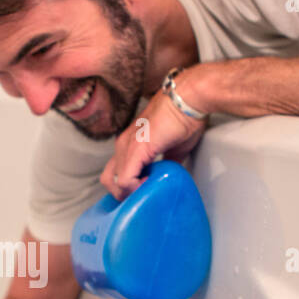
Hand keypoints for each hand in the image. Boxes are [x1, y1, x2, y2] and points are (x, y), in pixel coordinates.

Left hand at [102, 67, 209, 198]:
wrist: (189, 100)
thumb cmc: (184, 118)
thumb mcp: (174, 149)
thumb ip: (166, 164)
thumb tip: (167, 178)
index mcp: (129, 143)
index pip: (116, 173)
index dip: (128, 188)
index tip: (145, 194)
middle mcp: (123, 144)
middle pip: (109, 180)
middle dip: (124, 195)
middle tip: (143, 199)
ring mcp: (126, 146)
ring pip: (113, 181)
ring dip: (129, 193)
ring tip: (148, 193)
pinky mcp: (136, 149)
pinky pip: (126, 179)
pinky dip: (135, 189)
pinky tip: (150, 187)